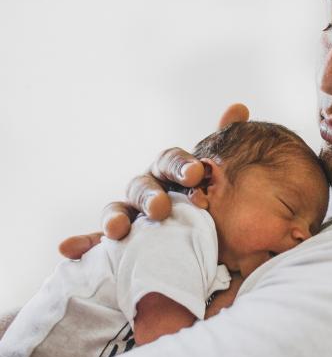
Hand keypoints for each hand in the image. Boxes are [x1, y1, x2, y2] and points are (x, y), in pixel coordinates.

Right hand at [59, 103, 249, 258]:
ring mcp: (132, 213)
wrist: (205, 236)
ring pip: (118, 210)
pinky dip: (84, 243)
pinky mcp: (121, 242)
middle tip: (162, 208)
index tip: (197, 172)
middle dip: (150, 196)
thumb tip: (238, 108)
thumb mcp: (218, 175)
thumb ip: (225, 144)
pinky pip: (98, 241)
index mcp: (170, 172)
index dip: (182, 165)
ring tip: (117, 229)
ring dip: (114, 217)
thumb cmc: (206, 199)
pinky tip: (68, 248)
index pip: (172, 161)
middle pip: (142, 186)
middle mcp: (148, 189)